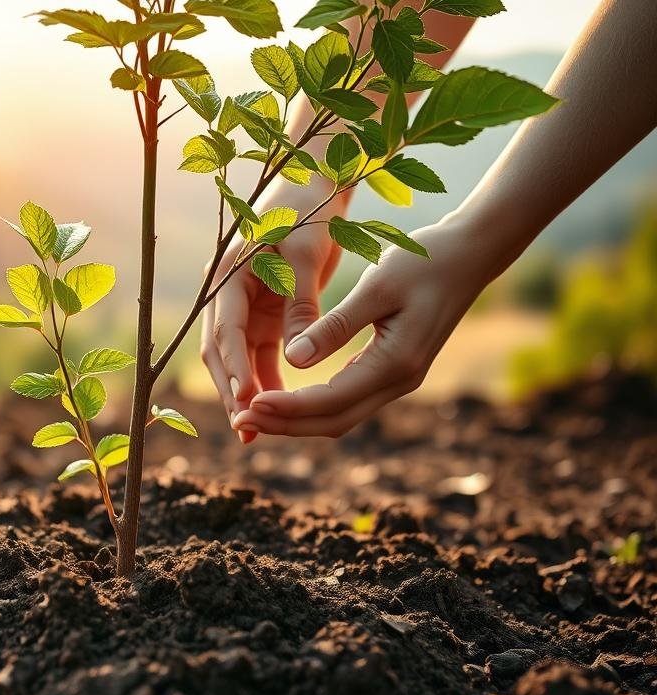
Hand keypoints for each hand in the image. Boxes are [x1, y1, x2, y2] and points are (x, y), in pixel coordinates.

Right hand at [201, 179, 347, 443]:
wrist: (314, 186)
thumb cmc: (309, 212)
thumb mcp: (305, 256)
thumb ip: (299, 305)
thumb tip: (297, 356)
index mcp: (228, 273)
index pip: (225, 329)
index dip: (233, 367)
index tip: (245, 399)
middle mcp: (228, 293)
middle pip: (220, 351)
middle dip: (231, 390)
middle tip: (244, 428)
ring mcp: (244, 305)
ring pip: (237, 358)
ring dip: (246, 392)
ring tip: (255, 432)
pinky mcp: (264, 313)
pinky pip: (260, 354)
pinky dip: (266, 379)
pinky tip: (279, 409)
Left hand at [231, 219, 488, 437]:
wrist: (469, 255)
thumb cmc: (423, 261)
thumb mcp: (375, 287)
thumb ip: (335, 326)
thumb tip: (293, 360)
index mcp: (394, 364)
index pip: (330, 401)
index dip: (287, 408)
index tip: (249, 405)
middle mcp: (398, 382)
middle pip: (332, 422)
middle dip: (285, 424)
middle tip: (241, 420)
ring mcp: (397, 380)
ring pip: (339, 416)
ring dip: (296, 419)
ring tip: (254, 413)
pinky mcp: (392, 371)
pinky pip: (346, 400)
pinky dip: (312, 406)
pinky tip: (284, 399)